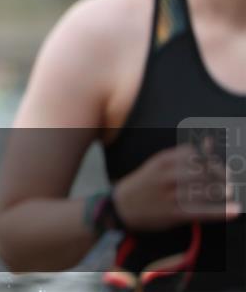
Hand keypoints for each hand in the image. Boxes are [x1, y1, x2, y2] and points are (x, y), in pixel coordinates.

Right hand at [113, 139, 240, 230]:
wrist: (120, 206)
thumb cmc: (145, 183)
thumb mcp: (160, 164)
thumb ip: (185, 154)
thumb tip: (209, 141)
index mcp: (163, 160)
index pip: (196, 154)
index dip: (212, 159)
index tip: (222, 164)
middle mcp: (166, 176)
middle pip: (203, 171)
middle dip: (221, 175)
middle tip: (231, 180)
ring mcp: (169, 195)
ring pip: (204, 190)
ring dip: (223, 191)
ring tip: (233, 192)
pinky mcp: (173, 213)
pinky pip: (201, 211)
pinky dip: (220, 212)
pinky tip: (235, 210)